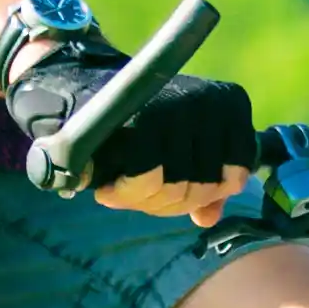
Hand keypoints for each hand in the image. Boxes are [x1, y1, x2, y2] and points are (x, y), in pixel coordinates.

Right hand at [2, 32, 260, 213]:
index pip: (235, 177)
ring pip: (178, 190)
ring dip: (142, 202)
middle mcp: (210, 101)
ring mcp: (178, 106)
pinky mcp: (143, 120)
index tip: (168, 189)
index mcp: (230, 105)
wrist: (73, 89)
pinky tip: (109, 187)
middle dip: (166, 203)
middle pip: (205, 188)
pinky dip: (125, 193)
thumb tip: (208, 218)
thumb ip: (202, 184)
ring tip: (119, 188)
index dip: (200, 197)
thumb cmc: (131, 125)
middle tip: (134, 192)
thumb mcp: (177, 151)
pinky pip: (147, 181)